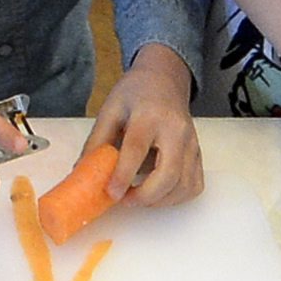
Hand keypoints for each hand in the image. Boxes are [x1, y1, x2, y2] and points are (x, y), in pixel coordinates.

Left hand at [87, 48, 203, 209]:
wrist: (164, 80)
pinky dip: (176, 197)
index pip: (137, 149)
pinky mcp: (199, 154)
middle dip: (146, 196)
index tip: (112, 193)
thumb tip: (82, 171)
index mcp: (149, 115)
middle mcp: (176, 131)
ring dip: (160, 200)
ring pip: (184, 185)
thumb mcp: (110, 109)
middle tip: (124, 200)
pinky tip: (157, 193)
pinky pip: (194, 184)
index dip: (124, 174)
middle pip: (169, 173)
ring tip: (136, 197)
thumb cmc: (135, 93)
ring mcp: (192, 144)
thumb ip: (97, 140)